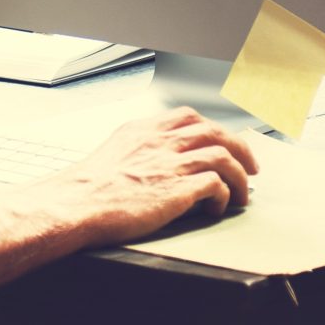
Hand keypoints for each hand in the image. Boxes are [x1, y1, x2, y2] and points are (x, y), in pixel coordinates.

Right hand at [33, 107, 258, 244]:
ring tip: (242, 193)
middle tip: (249, 166)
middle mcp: (161, 141)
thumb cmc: (87, 189)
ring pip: (223, 155)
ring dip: (239, 176)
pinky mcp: (178, 189)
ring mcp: (171, 163)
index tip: (222, 142)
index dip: (212, 129)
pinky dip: (224, 195)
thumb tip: (151, 162)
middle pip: (215, 131)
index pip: (188, 116)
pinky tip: (217, 207)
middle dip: (239, 148)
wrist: (76, 205)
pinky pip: (216, 184)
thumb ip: (136, 150)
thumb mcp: (112, 154)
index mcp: (144, 131)